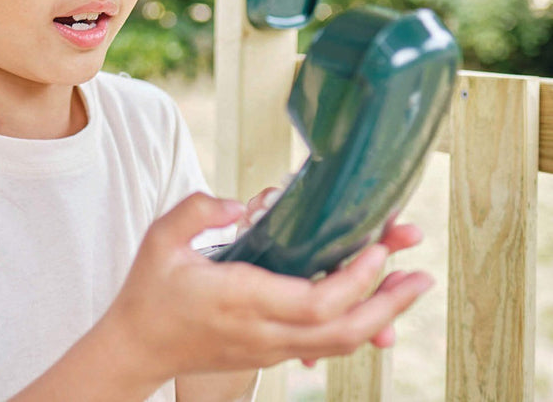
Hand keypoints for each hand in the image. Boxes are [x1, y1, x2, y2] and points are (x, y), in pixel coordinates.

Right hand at [98, 193, 432, 386]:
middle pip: (341, 330)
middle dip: (388, 304)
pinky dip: (355, 330)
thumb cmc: (148, 291)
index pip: (313, 302)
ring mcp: (268, 349)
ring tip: (409, 288)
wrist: (136, 347)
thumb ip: (199, 211)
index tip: (379, 250)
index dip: (355, 280)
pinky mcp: (267, 353)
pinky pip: (322, 347)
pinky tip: (374, 314)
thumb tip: (244, 203)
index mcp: (240, 299)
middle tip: (421, 275)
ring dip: (380, 317)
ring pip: (337, 344)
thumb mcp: (161, 238)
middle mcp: (262, 331)